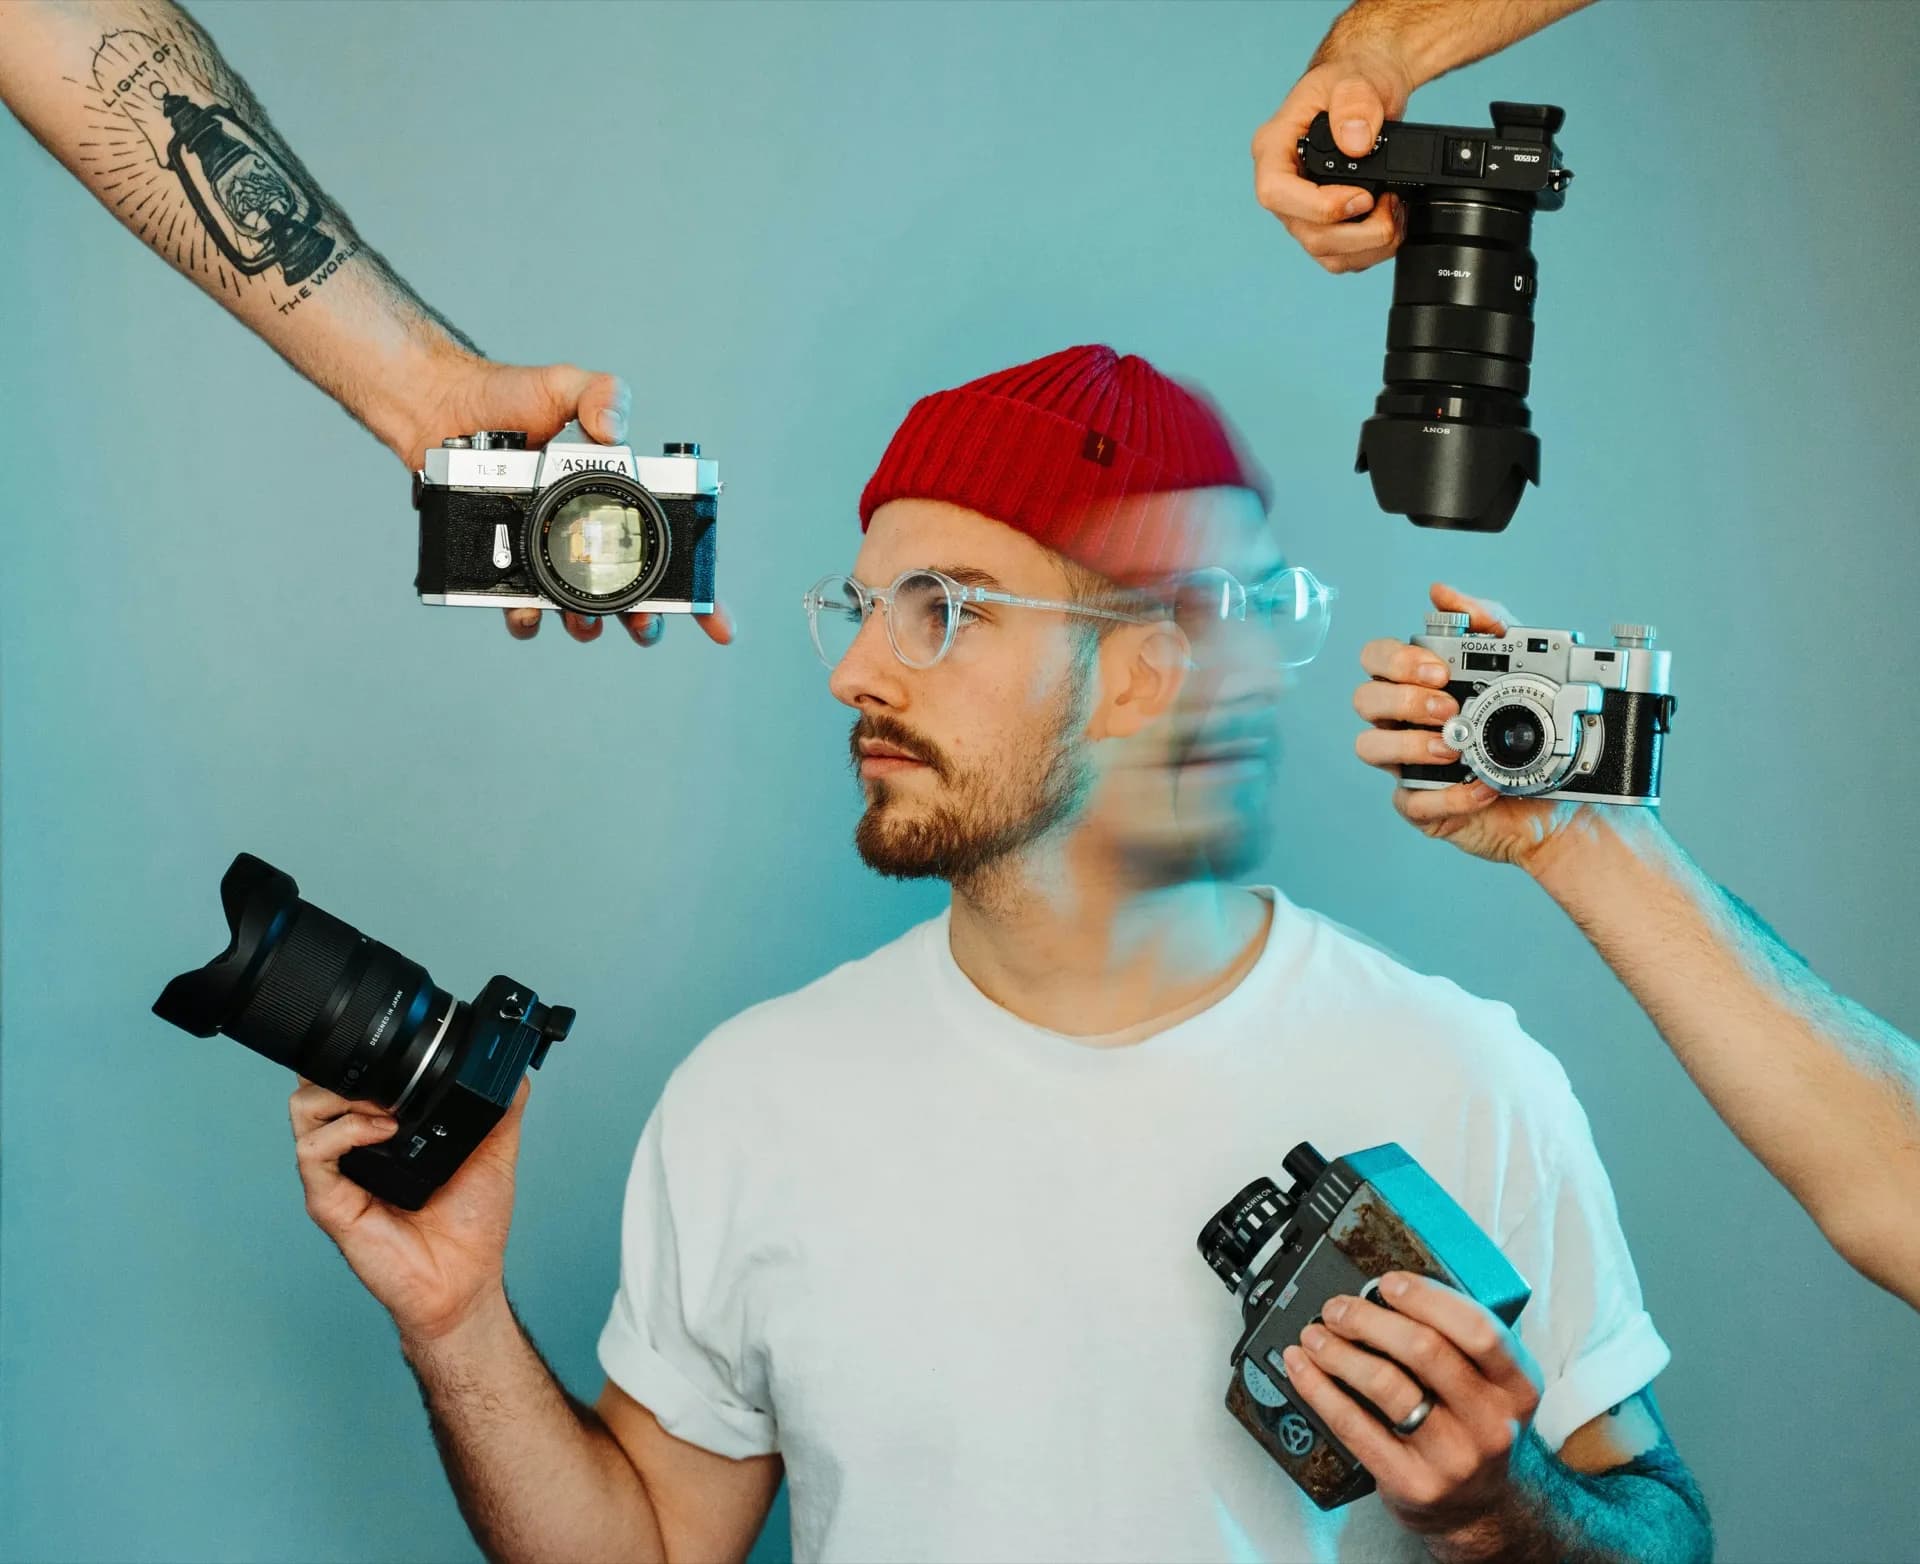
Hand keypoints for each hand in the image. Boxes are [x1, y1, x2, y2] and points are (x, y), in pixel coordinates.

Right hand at [289, 1076, 530, 1344]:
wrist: (465, 1279)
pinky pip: (313, 1152)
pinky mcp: (330, 1202)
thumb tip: (515, 1072)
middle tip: (390, 1078)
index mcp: (381, 1134)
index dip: (361, 1056)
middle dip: (345, 1067)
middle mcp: (352, 1149)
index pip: (348, 1079)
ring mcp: (338, 1174)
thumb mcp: (495, 1152)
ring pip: (304, 1110)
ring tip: (388, 1108)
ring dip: (344, 1095)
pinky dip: (345, 1131)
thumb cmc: (472, 1225)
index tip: (399, 1049)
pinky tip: (382, 1132)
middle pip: (315, 1085)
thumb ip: (500, 1110)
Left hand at [403, 353, 736, 651]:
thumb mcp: (566, 384)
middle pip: (631, 597)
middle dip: (644, 623)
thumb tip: (616, 432)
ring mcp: (546, 554)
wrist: (442, 408)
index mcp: (615, 501)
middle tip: (643, 626)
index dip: (698, 594)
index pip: (669, 553)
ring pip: (580, 611)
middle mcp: (585, 535)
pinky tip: (525, 611)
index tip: (717, 623)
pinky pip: (519, 604)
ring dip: (588, 626)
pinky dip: (525, 618)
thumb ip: (603, 395)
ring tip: (585, 621)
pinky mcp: (504, 564)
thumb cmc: (508, 396)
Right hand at [1252, 50, 1412, 272]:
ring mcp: (1301, 209)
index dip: (1316, 206)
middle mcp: (1282, 184)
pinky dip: (1370, 250)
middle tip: (1393, 205)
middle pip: (1306, 233)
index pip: (1275, 192)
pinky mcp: (1323, 224)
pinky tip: (1390, 223)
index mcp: (1274, 148)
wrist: (1370, 88)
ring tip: (1397, 214)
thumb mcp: (1356, 78)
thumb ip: (1355, 104)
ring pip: (1325, 252)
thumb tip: (1357, 144)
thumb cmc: (1354, 78)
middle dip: (1357, 232)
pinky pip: (1340, 256)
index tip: (1361, 198)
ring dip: (1368, 246)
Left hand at [1281, 1273, 1543, 1538]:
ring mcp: (1452, 1457)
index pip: (1477, 1329)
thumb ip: (1456, 1341)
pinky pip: (1354, 1425)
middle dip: (1368, 1319)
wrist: (1480, 1510)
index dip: (1426, 1298)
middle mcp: (1492, 1423)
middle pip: (1424, 1350)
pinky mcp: (1412, 1482)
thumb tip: (1385, 1292)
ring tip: (1315, 1335)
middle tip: (1337, 1308)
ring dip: (1338, 1351)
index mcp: (1516, 1386)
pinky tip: (1302, 1368)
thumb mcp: (1491, 1385)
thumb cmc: (1473, 1428)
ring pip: (1385, 1385)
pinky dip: (1319, 1389)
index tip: (1387, 1283)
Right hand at [1354, 582, 1587, 869]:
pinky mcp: (1421, 806)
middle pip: (1364, 699)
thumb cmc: (1532, 728)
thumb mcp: (1521, 665)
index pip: (1376, 659)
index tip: (1438, 670)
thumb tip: (1442, 593)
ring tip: (1453, 748)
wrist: (1558, 791)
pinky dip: (1447, 796)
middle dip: (1403, 699)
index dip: (1396, 661)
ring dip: (1409, 744)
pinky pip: (1409, 801)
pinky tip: (1481, 787)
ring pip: (1369, 748)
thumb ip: (1486, 623)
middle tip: (1448, 707)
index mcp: (1417, 684)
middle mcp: (1403, 722)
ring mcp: (1407, 764)